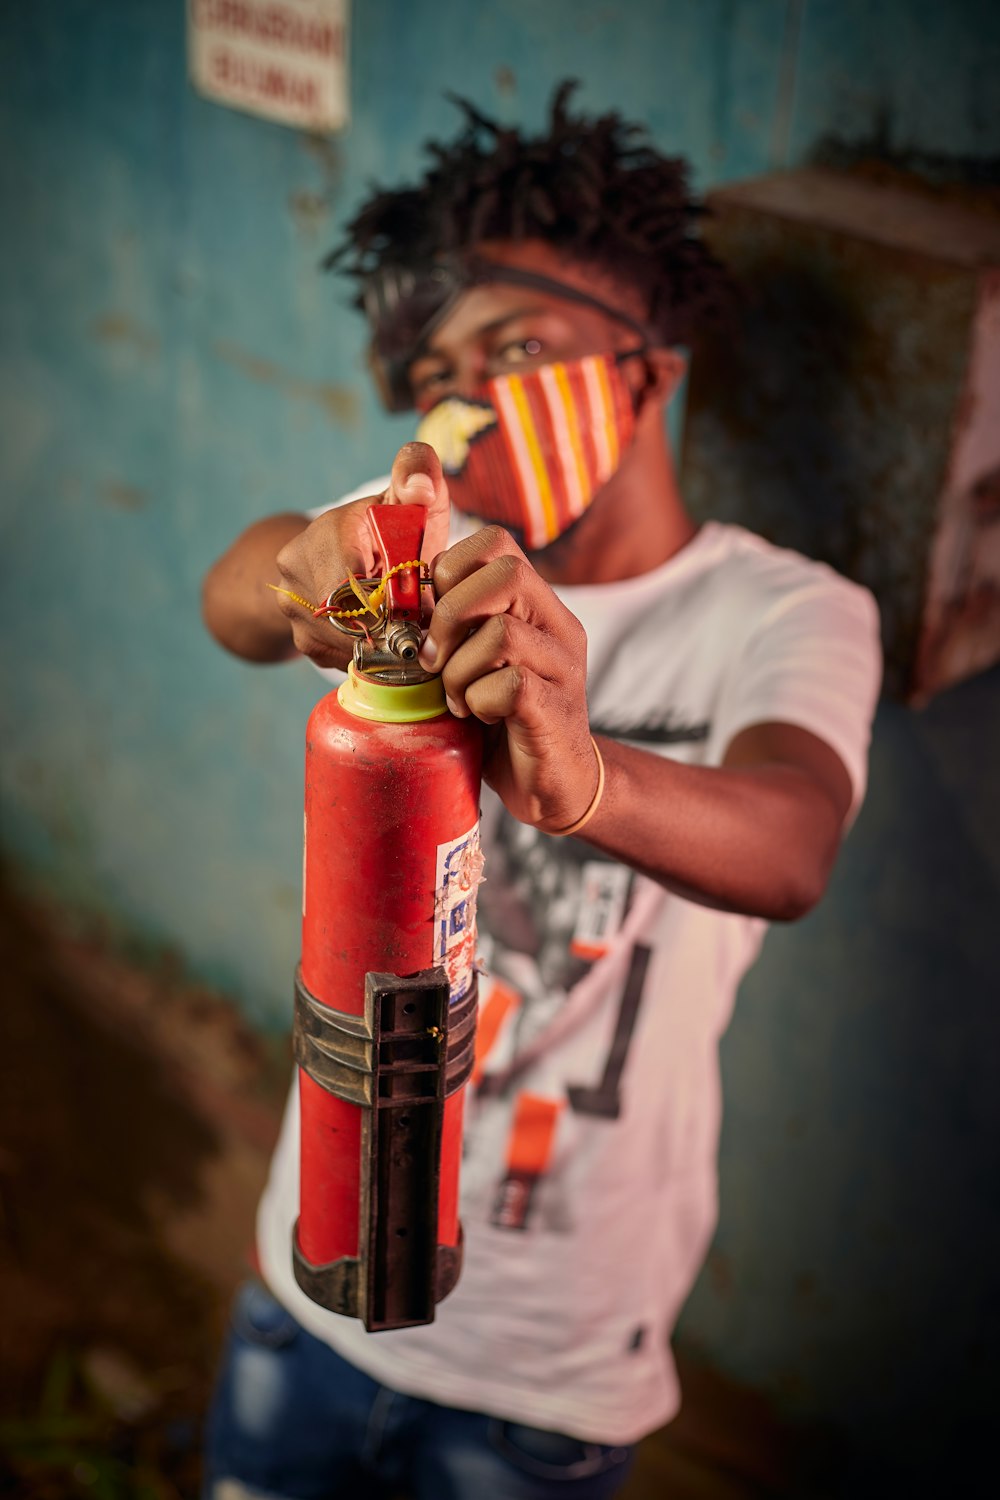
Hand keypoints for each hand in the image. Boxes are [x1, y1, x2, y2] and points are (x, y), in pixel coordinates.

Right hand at [273, 443, 450, 667]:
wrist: (338, 552)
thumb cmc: (389, 525)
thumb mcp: (407, 497)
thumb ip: (418, 475)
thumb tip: (418, 487)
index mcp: (329, 531)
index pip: (350, 582)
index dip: (390, 601)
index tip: (419, 605)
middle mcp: (297, 567)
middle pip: (349, 618)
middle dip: (390, 626)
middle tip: (420, 624)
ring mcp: (292, 606)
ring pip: (347, 643)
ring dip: (382, 643)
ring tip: (408, 631)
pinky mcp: (301, 639)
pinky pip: (341, 658)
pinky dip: (369, 653)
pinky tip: (385, 637)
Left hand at [419, 526, 597, 830]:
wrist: (551, 783)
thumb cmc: (504, 720)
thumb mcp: (475, 663)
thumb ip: (454, 629)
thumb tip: (400, 602)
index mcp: (538, 606)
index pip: (496, 543)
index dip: (451, 569)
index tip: (431, 615)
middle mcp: (558, 627)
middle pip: (506, 574)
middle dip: (450, 614)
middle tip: (434, 660)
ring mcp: (564, 667)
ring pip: (502, 633)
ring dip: (460, 670)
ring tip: (458, 698)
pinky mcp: (558, 708)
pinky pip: (513, 684)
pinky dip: (480, 700)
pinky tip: (481, 716)